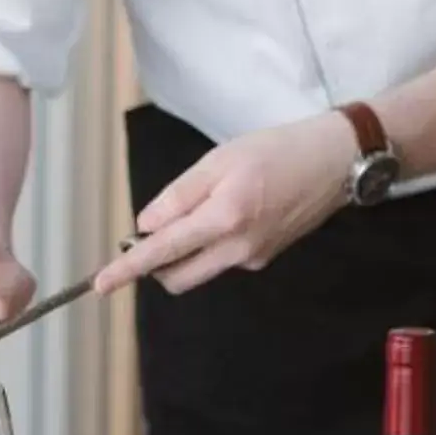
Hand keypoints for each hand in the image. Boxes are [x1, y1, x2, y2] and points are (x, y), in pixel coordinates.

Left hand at [95, 112, 356, 295]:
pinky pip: (222, 259)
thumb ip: (179, 196)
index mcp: (223, 219)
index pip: (163, 252)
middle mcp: (237, 249)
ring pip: (199, 269)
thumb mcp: (219, 160)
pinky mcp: (264, 258)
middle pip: (177, 276)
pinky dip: (209, 244)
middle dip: (154, 265)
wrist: (334, 162)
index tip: (101, 284)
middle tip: (151, 230)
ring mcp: (253, 258)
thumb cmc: (276, 150)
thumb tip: (145, 226)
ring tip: (201, 207)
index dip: (128, 268)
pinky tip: (229, 210)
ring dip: (183, 253)